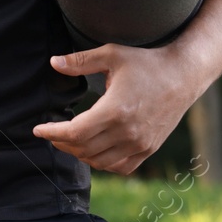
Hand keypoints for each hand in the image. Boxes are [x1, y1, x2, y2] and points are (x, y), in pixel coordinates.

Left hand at [31, 44, 201, 175]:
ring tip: (69, 141)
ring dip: (80, 153)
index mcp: (115, 111)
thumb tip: (53, 62)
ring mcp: (140, 144)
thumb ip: (80, 61)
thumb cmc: (146, 63)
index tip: (38, 129)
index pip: (75, 133)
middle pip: (83, 149)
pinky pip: (120, 167)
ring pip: (100, 161)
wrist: (183, 75)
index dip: (52, 133)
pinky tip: (93, 151)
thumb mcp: (111, 54)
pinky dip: (102, 163)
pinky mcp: (149, 148)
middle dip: (62, 142)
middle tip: (52, 133)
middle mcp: (127, 133)